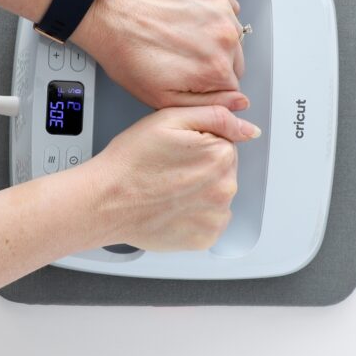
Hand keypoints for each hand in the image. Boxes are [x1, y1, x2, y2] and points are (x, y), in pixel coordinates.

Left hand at [71, 0, 247, 110]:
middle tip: (182, 55)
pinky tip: (186, 16)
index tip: (191, 75)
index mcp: (216, 69)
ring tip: (181, 33)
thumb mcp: (163, 98)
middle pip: (234, 58)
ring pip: (231, 32)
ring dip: (213, 34)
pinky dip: (211, 11)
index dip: (210, 83)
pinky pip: (226, 4)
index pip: (232, 85)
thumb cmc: (127, 53)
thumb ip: (207, 104)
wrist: (109, 13)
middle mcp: (225, 38)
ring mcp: (220, 8)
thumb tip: (239, 103)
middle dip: (213, 60)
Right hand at [87, 106, 259, 250]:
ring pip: (216, 197)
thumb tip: (249, 129)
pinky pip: (208, 222)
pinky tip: (172, 208)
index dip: (198, 144)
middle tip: (168, 171)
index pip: (224, 144)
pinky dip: (194, 216)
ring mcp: (216, 217)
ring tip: (167, 190)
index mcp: (221, 156)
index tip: (177, 152)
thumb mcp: (170, 118)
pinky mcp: (205, 239)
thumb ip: (216, 116)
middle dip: (201, 168)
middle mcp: (225, 188)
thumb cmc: (131, 161)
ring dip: (199, 193)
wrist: (106, 200)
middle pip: (222, 171)